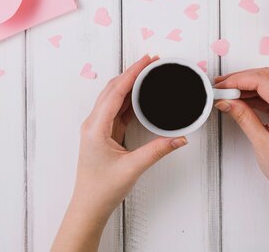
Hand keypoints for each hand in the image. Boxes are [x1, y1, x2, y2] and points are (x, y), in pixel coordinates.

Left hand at [51, 55, 187, 251]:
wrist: (89, 206)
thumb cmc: (102, 189)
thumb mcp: (133, 168)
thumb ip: (157, 151)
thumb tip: (179, 138)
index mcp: (96, 128)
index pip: (115, 92)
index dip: (132, 74)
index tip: (146, 61)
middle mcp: (94, 124)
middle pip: (113, 90)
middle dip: (132, 73)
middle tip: (151, 62)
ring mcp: (98, 128)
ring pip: (114, 98)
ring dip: (130, 84)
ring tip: (148, 73)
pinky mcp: (104, 133)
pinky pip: (117, 109)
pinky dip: (129, 98)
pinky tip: (141, 94)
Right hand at [214, 68, 268, 202]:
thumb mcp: (260, 142)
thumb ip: (243, 116)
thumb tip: (226, 101)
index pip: (263, 81)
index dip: (238, 79)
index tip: (222, 85)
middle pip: (267, 77)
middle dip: (242, 79)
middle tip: (221, 87)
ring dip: (249, 85)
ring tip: (228, 94)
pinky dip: (257, 94)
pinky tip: (242, 100)